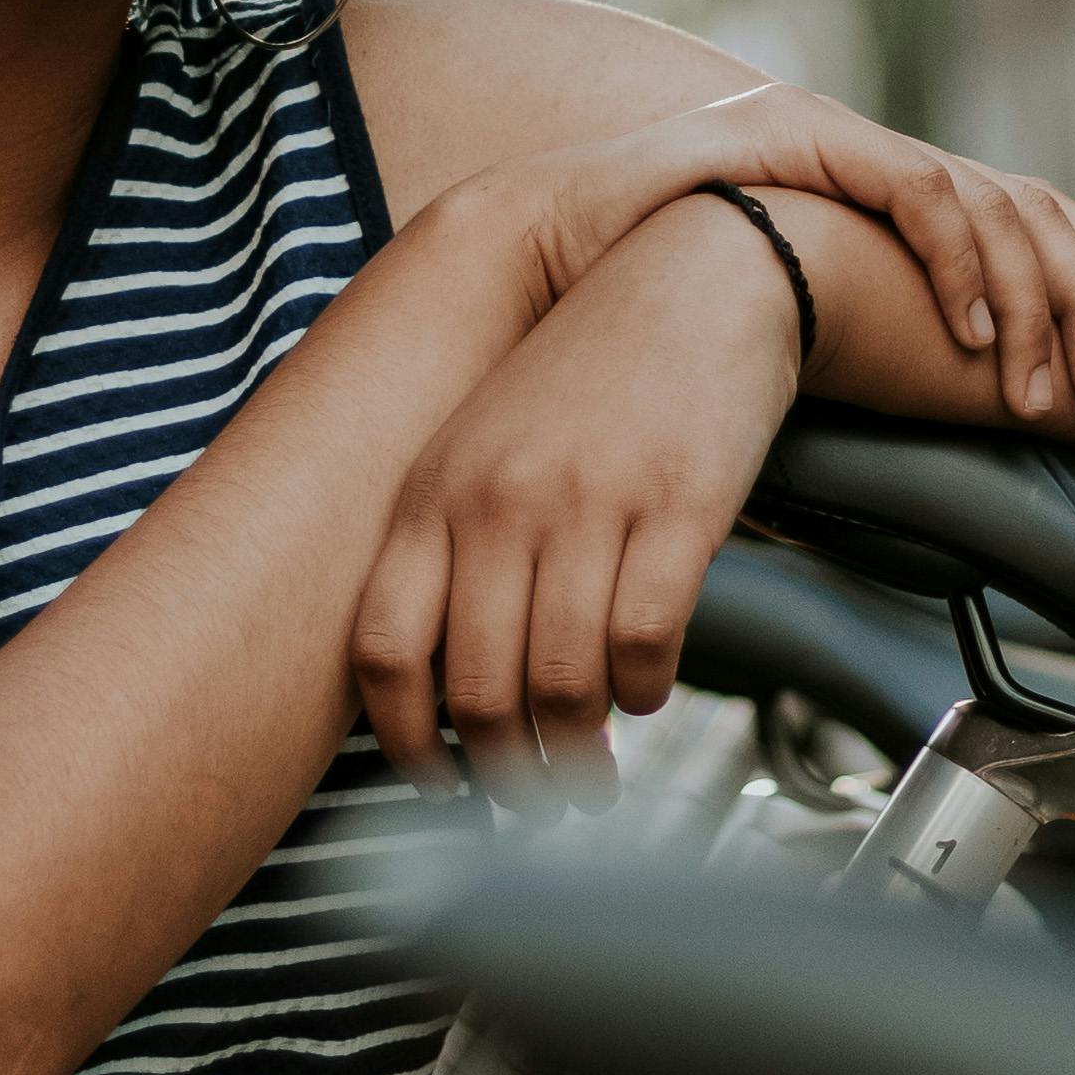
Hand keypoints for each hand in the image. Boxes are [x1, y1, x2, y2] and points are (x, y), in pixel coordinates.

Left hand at [353, 193, 801, 803]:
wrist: (693, 274)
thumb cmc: (589, 372)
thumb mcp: (485, 446)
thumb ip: (455, 548)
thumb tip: (455, 685)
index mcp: (432, 492)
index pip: (381, 652)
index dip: (405, 746)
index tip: (437, 785)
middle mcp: (496, 502)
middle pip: (477, 693)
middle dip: (509, 776)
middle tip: (538, 800)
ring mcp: (584, 505)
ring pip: (564, 687)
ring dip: (582, 757)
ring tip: (596, 774)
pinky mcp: (673, 509)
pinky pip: (647, 644)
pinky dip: (646, 690)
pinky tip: (648, 688)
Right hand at [504, 80, 1074, 428]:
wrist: (533, 259)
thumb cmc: (636, 321)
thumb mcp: (778, 355)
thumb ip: (845, 381)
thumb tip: (905, 472)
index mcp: (877, 205)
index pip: (1015, 229)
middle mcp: (872, 159)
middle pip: (1030, 208)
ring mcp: (842, 139)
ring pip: (992, 203)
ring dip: (1037, 304)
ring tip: (1051, 396)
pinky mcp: (803, 136)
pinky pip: (919, 194)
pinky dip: (960, 269)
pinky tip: (975, 343)